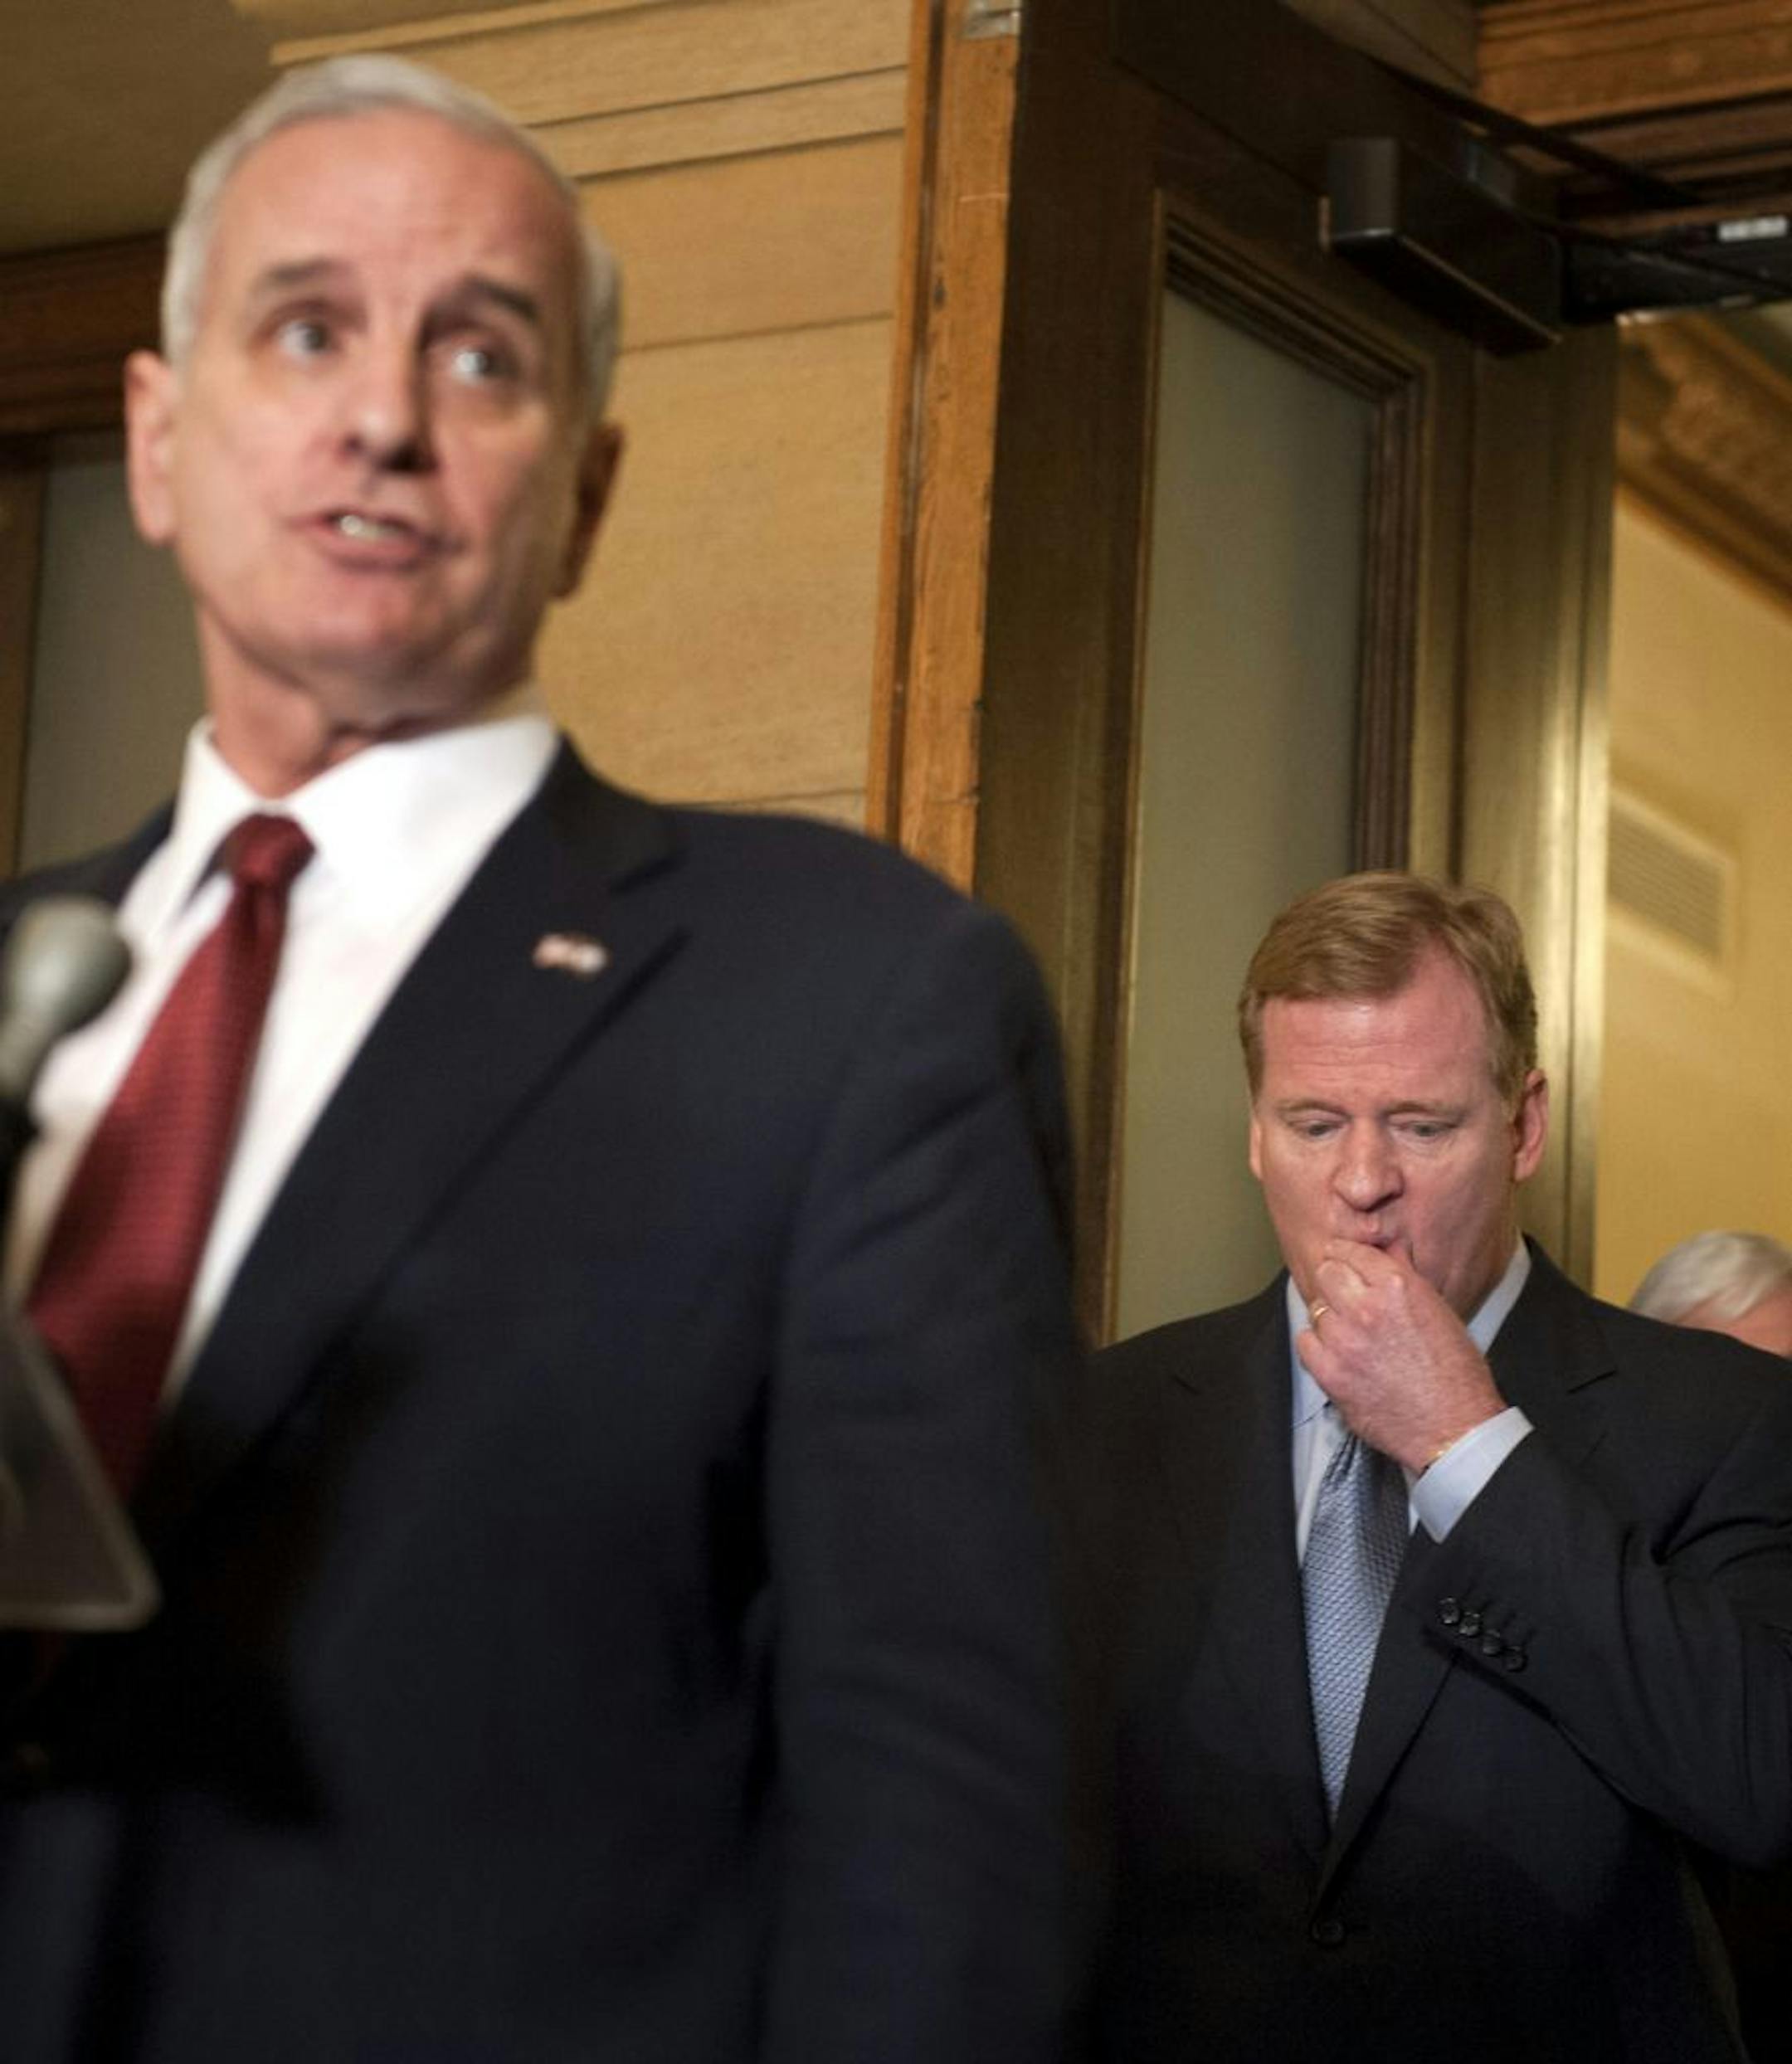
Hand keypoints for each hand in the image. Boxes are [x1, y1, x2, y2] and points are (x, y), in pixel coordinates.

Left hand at [1299, 1240, 1505, 1472]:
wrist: (1455, 1427)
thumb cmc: (1456, 1373)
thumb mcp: (1439, 1311)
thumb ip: (1405, 1279)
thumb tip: (1385, 1252)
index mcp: (1399, 1287)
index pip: (1352, 1251)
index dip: (1346, 1254)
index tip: (1342, 1258)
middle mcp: (1367, 1308)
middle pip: (1327, 1272)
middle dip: (1334, 1280)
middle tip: (1343, 1294)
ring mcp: (1345, 1340)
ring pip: (1315, 1308)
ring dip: (1329, 1316)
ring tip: (1349, 1331)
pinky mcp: (1330, 1373)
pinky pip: (1305, 1342)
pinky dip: (1317, 1344)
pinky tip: (1336, 1352)